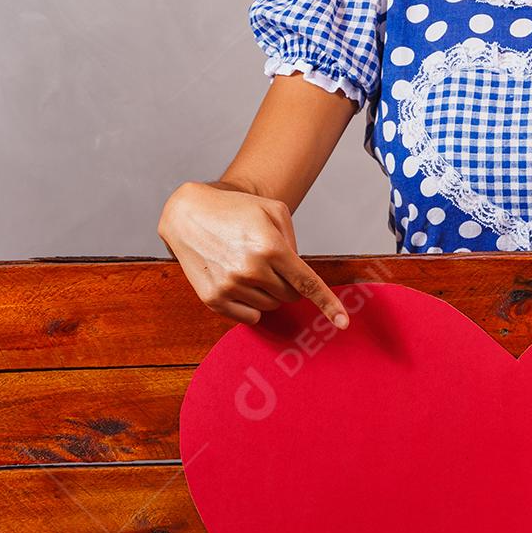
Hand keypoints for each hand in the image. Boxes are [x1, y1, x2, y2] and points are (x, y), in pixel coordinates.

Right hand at [157, 181, 349, 328]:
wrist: (189, 213)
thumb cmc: (235, 209)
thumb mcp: (274, 211)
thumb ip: (293, 242)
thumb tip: (299, 275)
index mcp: (270, 247)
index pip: (307, 284)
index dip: (328, 305)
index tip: (343, 322)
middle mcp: (251, 269)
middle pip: (290, 296)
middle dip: (287, 283)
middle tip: (270, 263)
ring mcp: (230, 286)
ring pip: (270, 306)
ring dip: (268, 292)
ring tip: (248, 266)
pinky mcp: (213, 299)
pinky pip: (249, 317)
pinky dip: (251, 305)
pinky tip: (238, 282)